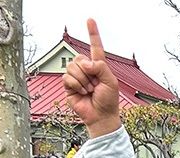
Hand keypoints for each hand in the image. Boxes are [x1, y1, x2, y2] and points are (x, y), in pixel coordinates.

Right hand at [62, 19, 121, 138]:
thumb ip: (101, 67)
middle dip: (88, 73)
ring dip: (83, 81)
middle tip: (95, 85)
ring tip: (89, 90)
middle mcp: (86, 69)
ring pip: (73, 67)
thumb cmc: (109, 100)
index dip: (93, 34)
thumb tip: (86, 63)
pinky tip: (82, 93)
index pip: (95, 47)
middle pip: (80, 58)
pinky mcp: (68, 85)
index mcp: (98, 66)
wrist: (101, 116)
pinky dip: (77, 86)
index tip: (90, 20)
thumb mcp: (111, 81)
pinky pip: (68, 77)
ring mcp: (76, 76)